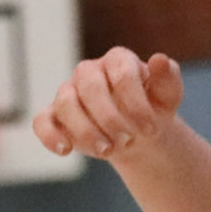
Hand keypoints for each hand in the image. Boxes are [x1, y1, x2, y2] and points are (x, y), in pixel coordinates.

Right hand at [33, 48, 182, 160]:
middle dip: (111, 119)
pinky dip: (50, 136)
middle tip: (128, 140)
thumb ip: (167, 79)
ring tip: (107, 151)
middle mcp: (89, 71)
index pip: (122, 75)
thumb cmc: (152, 110)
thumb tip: (160, 60)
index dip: (136, 105)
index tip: (151, 130)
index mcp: (118, 60)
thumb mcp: (168, 97)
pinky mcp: (55, 116)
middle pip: (91, 88)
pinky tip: (66, 150)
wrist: (138, 134)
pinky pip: (42, 121)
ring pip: (66, 104)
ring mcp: (69, 92)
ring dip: (86, 131)